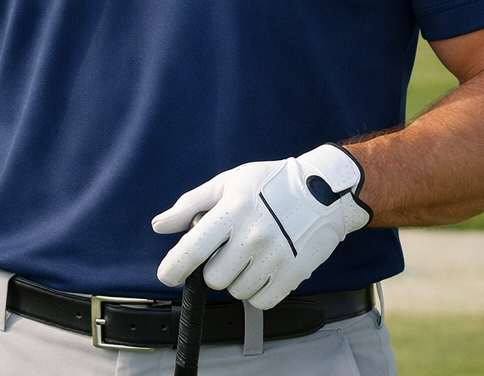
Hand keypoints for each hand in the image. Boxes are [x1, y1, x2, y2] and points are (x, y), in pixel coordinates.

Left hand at [152, 144, 371, 308]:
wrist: (323, 190)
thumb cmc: (270, 183)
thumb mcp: (228, 183)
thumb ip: (191, 204)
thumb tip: (160, 226)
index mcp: (233, 209)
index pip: (194, 248)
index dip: (175, 266)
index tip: (167, 275)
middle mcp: (253, 235)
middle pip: (214, 278)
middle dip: (215, 267)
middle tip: (229, 249)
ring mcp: (275, 257)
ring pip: (237, 290)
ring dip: (238, 278)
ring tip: (252, 253)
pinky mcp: (294, 274)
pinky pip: (261, 301)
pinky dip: (258, 291)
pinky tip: (264, 268)